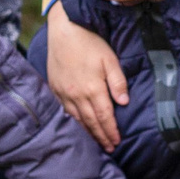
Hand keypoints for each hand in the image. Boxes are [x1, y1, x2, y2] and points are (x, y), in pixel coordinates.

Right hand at [45, 7, 127, 150]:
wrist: (64, 30)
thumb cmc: (90, 42)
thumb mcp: (110, 59)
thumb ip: (118, 81)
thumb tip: (124, 102)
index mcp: (93, 89)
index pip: (104, 117)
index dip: (111, 131)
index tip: (117, 142)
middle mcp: (77, 95)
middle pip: (91, 122)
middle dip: (101, 136)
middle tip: (109, 148)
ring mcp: (64, 93)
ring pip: (77, 119)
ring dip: (88, 132)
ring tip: (96, 141)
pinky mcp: (55, 88)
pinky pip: (65, 110)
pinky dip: (74, 120)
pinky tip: (79, 124)